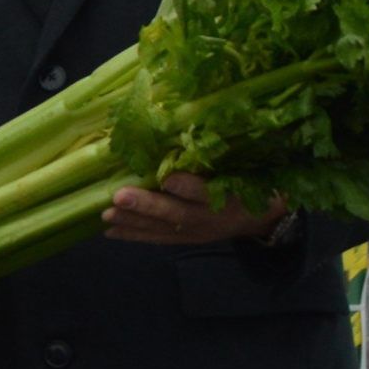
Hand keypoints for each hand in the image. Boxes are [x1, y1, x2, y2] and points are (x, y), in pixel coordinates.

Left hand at [104, 170, 282, 248]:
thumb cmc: (246, 181)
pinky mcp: (185, 240)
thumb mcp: (241, 166)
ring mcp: (197, 231)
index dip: (189, 187)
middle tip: (120, 196)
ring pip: (163, 228)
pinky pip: (157, 238)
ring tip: (108, 214)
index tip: (168, 178)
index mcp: (228, 195)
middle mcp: (211, 216)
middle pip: (178, 213)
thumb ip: (214, 155)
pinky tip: (110, 230)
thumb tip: (181, 128)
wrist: (260, 218)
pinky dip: (134, 235)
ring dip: (134, 222)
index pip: (207, 191)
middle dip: (148, 206)